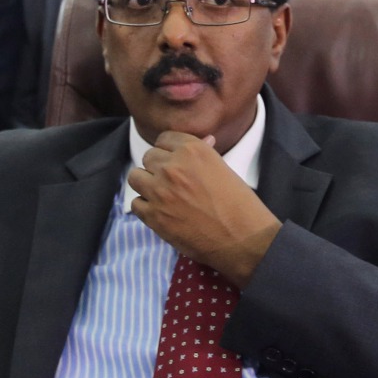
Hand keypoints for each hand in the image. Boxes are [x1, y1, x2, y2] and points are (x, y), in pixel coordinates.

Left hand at [128, 131, 280, 287]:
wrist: (241, 238)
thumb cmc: (239, 204)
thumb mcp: (224, 169)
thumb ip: (206, 154)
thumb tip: (205, 140)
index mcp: (192, 150)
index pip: (164, 139)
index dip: (168, 151)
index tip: (173, 161)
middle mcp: (172, 167)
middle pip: (149, 157)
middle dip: (158, 168)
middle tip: (171, 182)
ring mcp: (160, 191)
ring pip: (135, 177)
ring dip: (146, 184)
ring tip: (161, 195)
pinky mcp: (153, 216)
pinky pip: (136, 203)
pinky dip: (145, 207)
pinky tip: (160, 212)